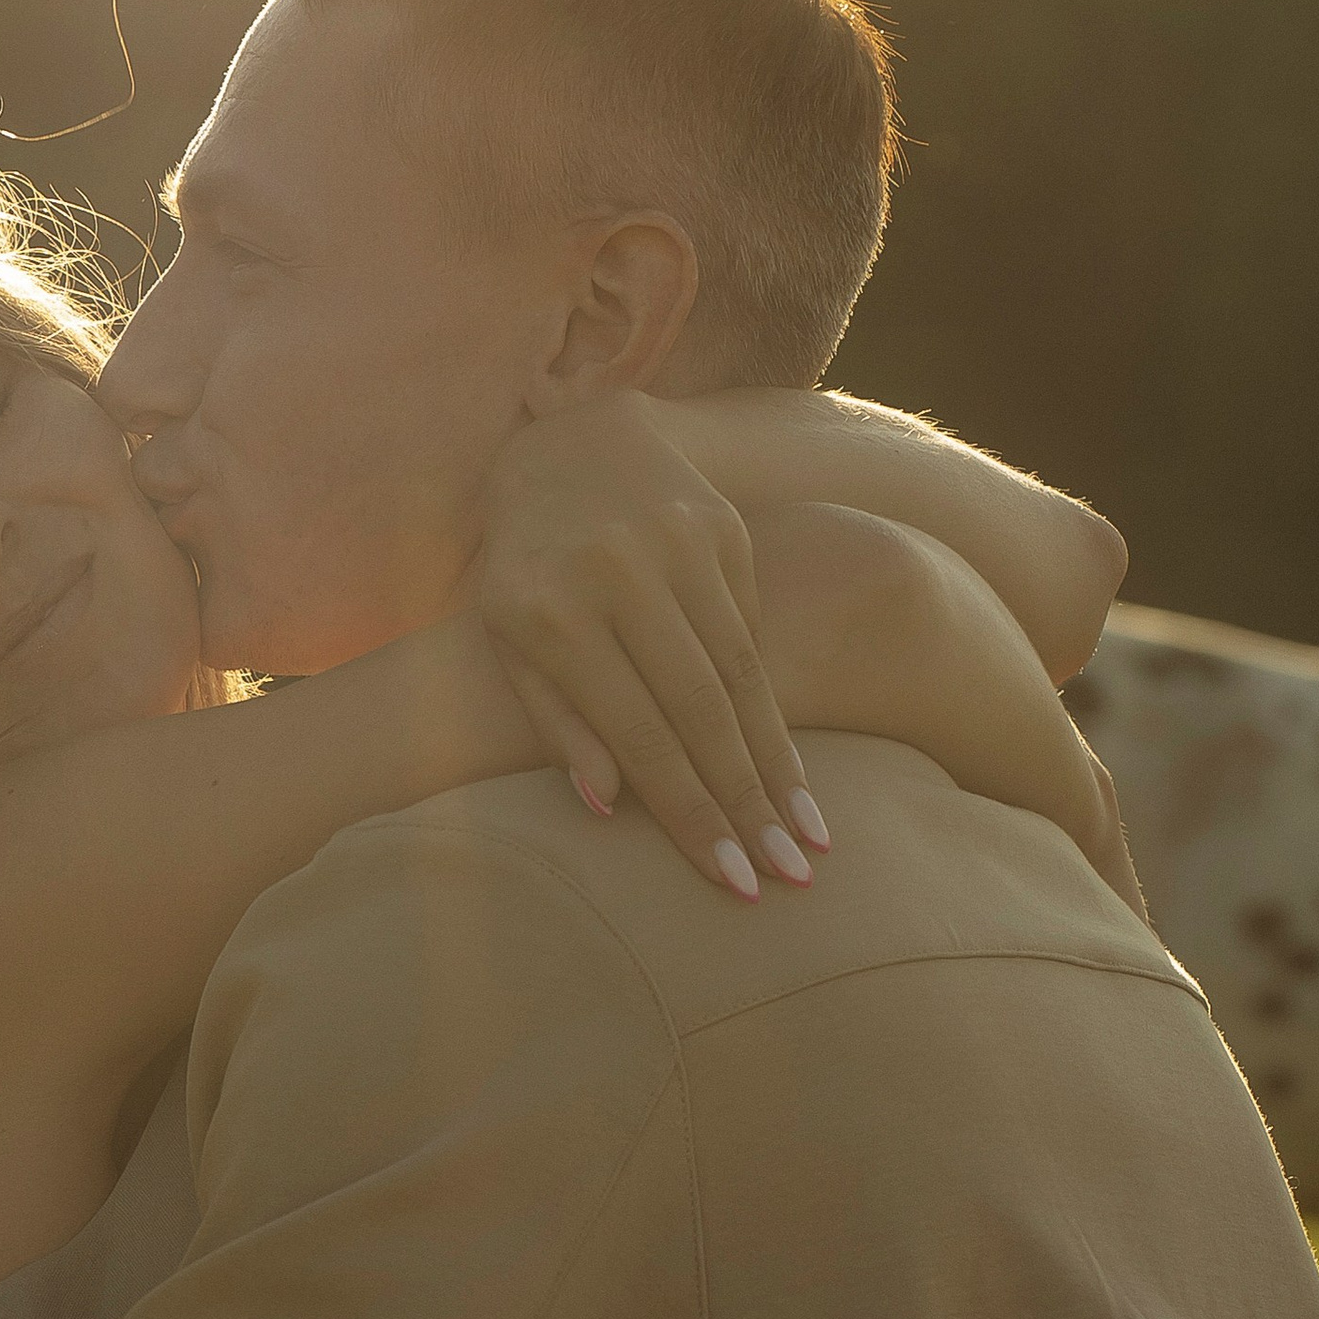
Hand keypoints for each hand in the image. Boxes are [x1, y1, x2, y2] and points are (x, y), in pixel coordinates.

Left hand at [481, 392, 824, 899]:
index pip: (637, 732)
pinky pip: (751, 629)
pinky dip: (770, 700)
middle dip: (748, 802)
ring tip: (810, 835)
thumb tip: (609, 806)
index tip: (729, 876)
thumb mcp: (508, 642)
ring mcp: (680, 543)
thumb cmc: (524, 567)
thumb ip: (556, 720)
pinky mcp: (724, 528)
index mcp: (554, 613)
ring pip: (742, 673)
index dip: (687, 810)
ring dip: (778, 763)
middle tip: (788, 874)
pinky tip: (790, 763)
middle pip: (702, 709)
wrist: (568, 442)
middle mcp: (621, 572)